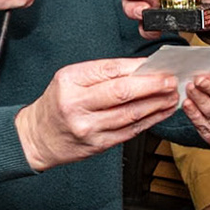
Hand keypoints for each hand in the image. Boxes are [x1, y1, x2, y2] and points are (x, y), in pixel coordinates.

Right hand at [17, 59, 181, 171]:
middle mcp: (77, 105)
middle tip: (171, 81)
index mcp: (70, 81)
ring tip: (172, 96)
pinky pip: (130, 132)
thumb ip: (102, 74)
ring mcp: (88, 127)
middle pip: (123, 93)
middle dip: (153, 86)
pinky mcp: (98, 145)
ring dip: (156, 104)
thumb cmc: (56, 103)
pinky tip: (160, 113)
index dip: (139, 67)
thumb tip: (140, 69)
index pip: (111, 71)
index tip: (158, 65)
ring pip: (131, 114)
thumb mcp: (70, 79)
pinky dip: (149, 121)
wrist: (37, 137)